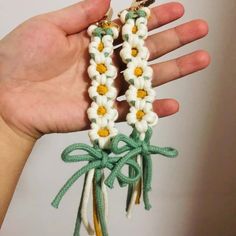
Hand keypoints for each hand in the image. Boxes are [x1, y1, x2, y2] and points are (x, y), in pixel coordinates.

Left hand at [0, 0, 209, 140]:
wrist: (6, 96)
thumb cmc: (20, 58)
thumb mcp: (50, 27)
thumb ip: (81, 16)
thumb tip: (108, 0)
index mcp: (92, 44)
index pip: (130, 29)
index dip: (153, 18)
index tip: (177, 8)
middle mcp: (103, 66)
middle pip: (144, 52)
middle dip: (173, 40)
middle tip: (199, 31)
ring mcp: (104, 90)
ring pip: (144, 80)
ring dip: (173, 71)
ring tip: (199, 60)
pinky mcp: (100, 113)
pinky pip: (131, 110)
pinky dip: (151, 108)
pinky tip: (173, 103)